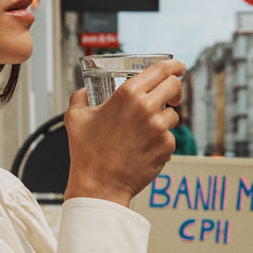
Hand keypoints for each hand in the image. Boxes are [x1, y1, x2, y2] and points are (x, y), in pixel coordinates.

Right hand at [63, 59, 184, 203]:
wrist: (99, 186)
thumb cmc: (87, 154)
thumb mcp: (75, 118)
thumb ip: (80, 98)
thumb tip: (84, 92)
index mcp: (127, 94)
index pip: (161, 69)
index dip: (173, 65)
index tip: (177, 67)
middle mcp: (146, 108)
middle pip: (174, 86)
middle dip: (174, 89)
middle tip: (168, 95)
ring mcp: (159, 128)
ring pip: (173, 115)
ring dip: (163, 119)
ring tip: (143, 132)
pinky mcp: (166, 147)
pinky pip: (169, 137)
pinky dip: (159, 142)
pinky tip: (142, 149)